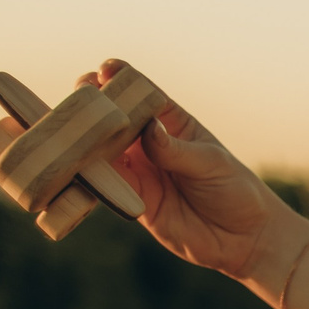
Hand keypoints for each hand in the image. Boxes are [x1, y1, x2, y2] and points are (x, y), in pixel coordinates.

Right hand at [79, 62, 308, 289]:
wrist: (244, 240)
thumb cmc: (235, 191)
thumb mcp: (210, 164)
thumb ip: (176, 149)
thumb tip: (148, 130)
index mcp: (171, 123)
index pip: (141, 93)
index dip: (121, 78)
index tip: (106, 69)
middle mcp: (149, 143)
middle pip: (112, 117)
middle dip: (92, 104)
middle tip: (79, 97)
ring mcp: (139, 170)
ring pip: (100, 149)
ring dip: (81, 139)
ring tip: (64, 129)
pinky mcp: (132, 199)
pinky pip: (103, 185)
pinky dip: (86, 176)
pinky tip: (72, 167)